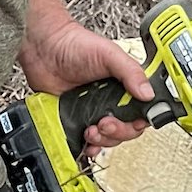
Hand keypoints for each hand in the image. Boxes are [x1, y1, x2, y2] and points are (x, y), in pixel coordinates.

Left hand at [17, 11, 152, 155]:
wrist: (43, 49)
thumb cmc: (75, 45)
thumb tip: (148, 93)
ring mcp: (94, 111)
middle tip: (105, 123)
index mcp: (125, 86)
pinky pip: (87, 141)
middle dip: (118, 132)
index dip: (140, 121)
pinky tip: (86, 143)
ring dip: (103, 140)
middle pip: (128, 129)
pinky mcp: (75, 120)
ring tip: (91, 130)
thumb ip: (131, 72)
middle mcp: (111, 100)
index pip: (142, 111)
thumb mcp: (109, 54)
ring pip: (109, 138)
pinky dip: (89, 147)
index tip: (132, 121)